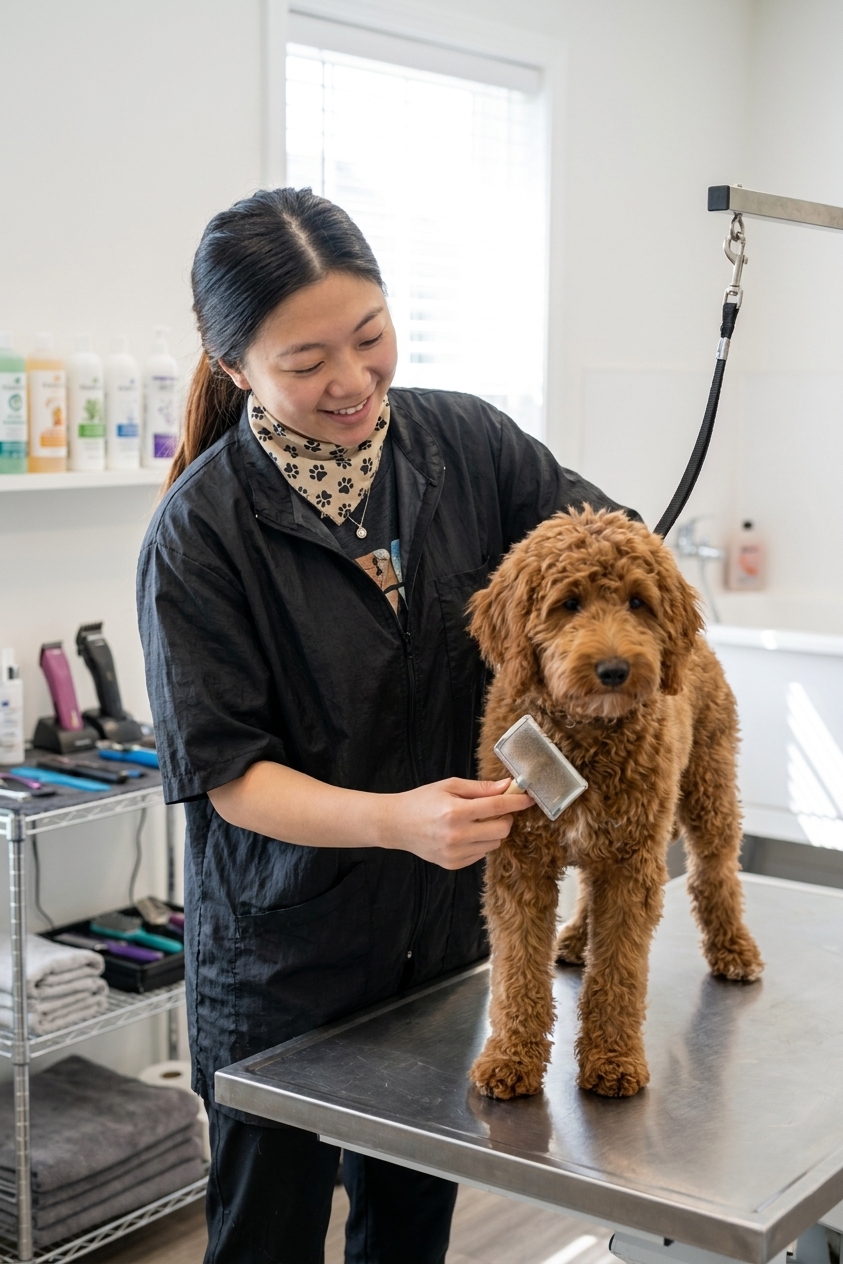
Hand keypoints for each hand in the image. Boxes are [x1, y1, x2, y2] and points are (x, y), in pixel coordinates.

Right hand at [380, 778, 532, 869]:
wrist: (396, 825)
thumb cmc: (422, 800)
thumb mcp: (450, 786)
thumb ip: (480, 788)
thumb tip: (507, 787)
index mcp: (455, 811)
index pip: (497, 807)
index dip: (517, 802)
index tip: (529, 798)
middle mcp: (457, 835)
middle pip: (502, 830)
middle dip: (505, 818)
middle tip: (496, 809)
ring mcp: (455, 853)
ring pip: (494, 843)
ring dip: (493, 831)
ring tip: (476, 821)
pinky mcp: (454, 864)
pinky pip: (481, 854)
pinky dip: (480, 843)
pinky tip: (465, 834)